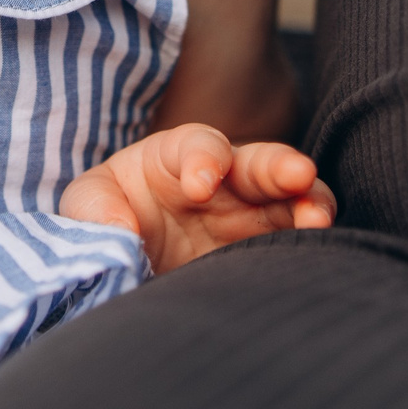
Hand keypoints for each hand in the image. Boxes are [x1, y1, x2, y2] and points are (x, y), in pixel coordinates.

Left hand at [59, 124, 335, 273]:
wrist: (129, 263)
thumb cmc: (110, 215)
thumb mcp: (89, 205)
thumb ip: (97, 211)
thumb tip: (120, 233)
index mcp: (176, 158)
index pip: (198, 145)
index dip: (203, 158)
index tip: (199, 186)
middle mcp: (224, 181)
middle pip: (260, 162)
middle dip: (280, 165)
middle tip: (298, 175)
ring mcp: (250, 216)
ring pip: (293, 198)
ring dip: (311, 202)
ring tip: (318, 219)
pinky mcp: (265, 252)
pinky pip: (297, 241)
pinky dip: (313, 243)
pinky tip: (318, 254)